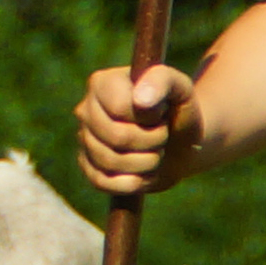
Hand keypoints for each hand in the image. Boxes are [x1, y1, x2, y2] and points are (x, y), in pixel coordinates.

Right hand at [74, 62, 202, 194]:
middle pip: (117, 137)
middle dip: (152, 142)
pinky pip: (102, 182)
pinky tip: (144, 172)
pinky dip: (131, 182)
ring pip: (111, 161)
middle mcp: (86, 109)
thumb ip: (162, 82)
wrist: (181, 140)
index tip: (161, 115)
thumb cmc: (178, 109)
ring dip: (146, 162)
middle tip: (163, 135)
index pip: (120, 109)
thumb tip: (141, 100)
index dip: (149, 119)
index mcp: (102, 83)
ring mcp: (84, 139)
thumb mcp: (180, 88)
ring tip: (155, 152)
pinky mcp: (88, 167)